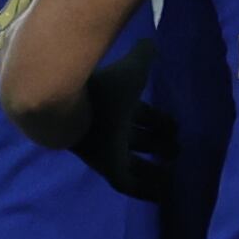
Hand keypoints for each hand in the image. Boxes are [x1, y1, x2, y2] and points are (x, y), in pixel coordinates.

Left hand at [66, 38, 176, 202]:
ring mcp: (105, 149)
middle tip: (176, 150)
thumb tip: (153, 44)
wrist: (62, 104)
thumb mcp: (130, 70)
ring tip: (173, 174)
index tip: (175, 127)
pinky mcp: (104, 167)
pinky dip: (145, 190)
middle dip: (156, 143)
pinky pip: (126, 184)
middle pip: (134, 139)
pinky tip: (164, 194)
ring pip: (130, 162)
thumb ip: (143, 54)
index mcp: (114, 105)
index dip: (156, 120)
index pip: (138, 115)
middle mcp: (109, 129)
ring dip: (153, 168)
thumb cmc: (99, 87)